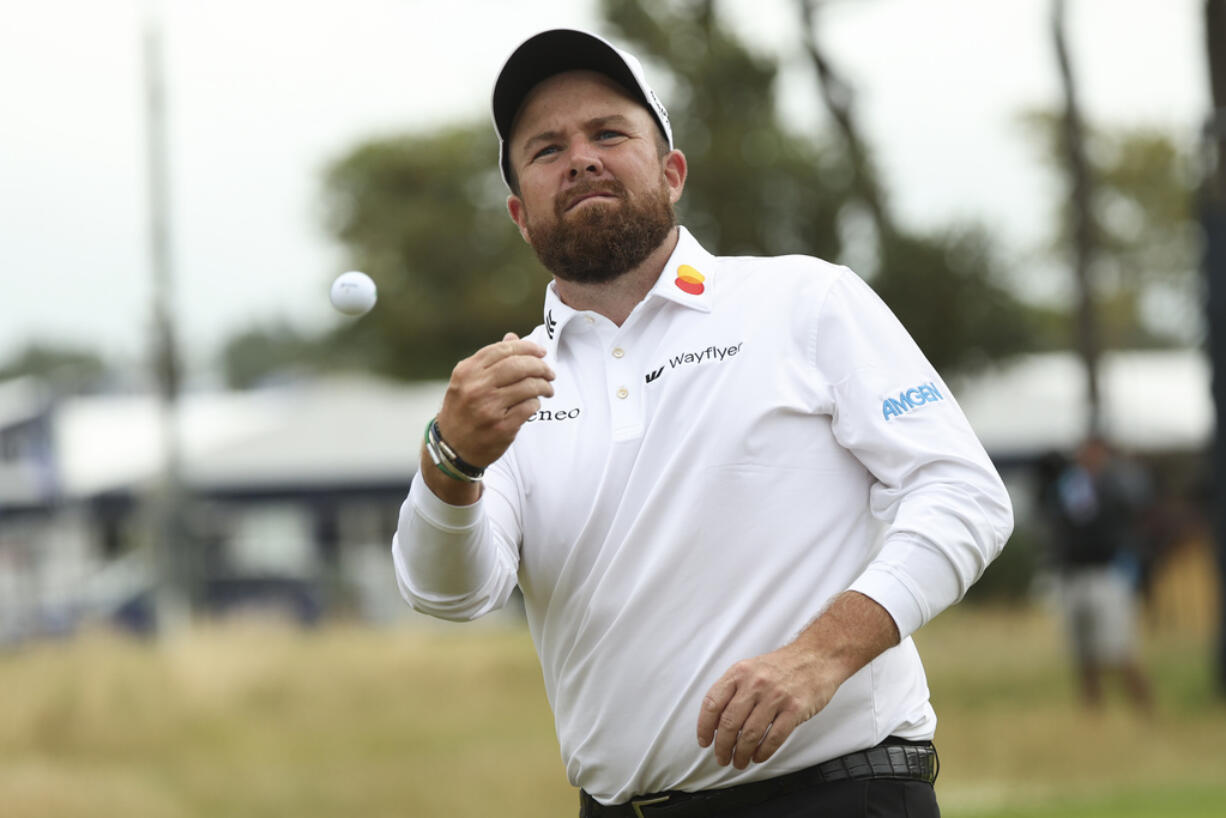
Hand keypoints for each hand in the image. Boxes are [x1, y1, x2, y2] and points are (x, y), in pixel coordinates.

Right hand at [435, 332, 554, 466]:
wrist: (451, 449)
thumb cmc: (462, 410)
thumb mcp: (467, 382)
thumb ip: (490, 360)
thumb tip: (513, 337)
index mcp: (466, 371)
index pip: (503, 349)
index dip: (527, 347)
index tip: (541, 352)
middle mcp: (476, 387)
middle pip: (518, 366)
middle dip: (540, 366)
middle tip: (549, 372)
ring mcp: (488, 408)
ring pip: (528, 386)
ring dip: (544, 386)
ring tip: (548, 389)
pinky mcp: (501, 427)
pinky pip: (529, 407)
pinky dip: (536, 403)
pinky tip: (534, 404)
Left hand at [696, 643, 837, 769]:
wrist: (816, 656)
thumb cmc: (783, 665)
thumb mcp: (751, 668)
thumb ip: (734, 689)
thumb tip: (716, 720)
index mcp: (739, 673)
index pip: (713, 703)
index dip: (704, 727)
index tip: (705, 741)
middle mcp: (755, 683)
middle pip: (729, 723)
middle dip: (723, 747)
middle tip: (722, 757)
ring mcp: (775, 696)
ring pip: (750, 734)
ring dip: (741, 753)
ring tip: (739, 761)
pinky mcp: (795, 709)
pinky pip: (774, 737)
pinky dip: (763, 752)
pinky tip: (758, 756)